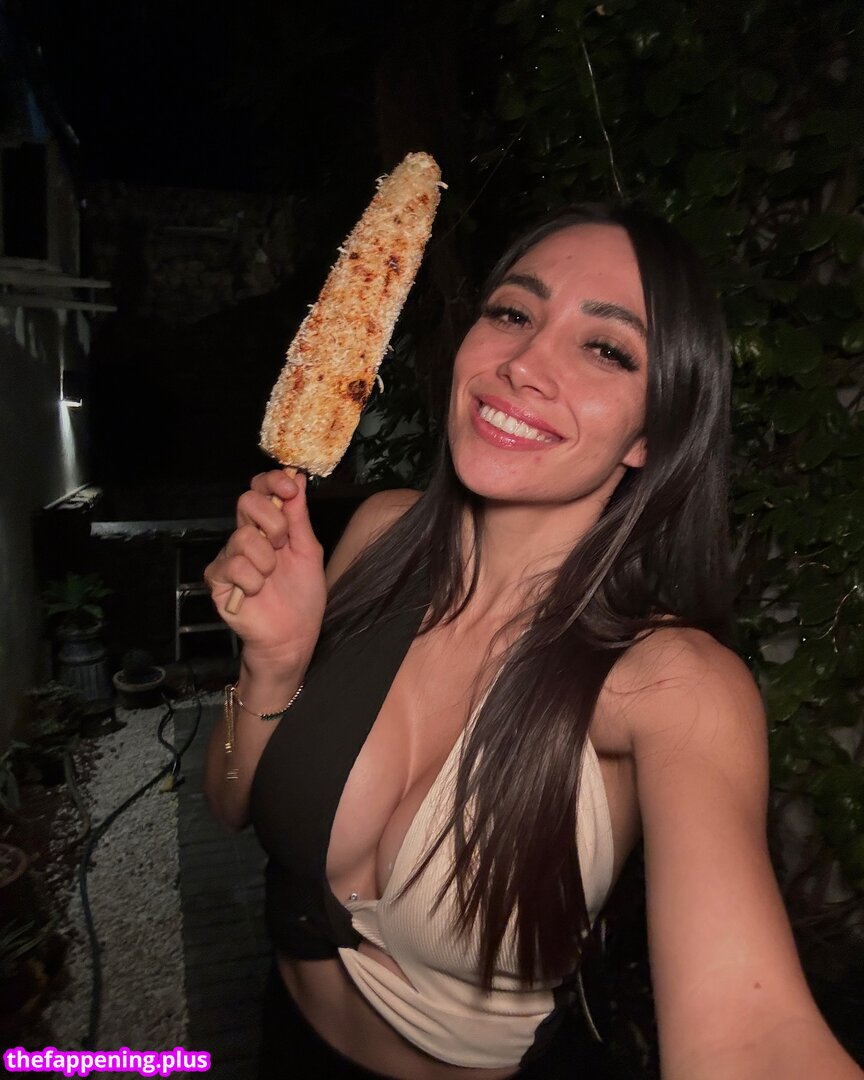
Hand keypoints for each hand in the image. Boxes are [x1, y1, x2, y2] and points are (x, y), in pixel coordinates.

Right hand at [205, 471, 325, 671]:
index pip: (259, 490)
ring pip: (243, 538)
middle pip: (246, 502)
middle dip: (273, 522)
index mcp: (267, 528)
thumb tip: (296, 478)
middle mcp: (244, 538)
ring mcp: (229, 558)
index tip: (289, 487)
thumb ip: (299, 517)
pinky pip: (234, 566)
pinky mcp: (219, 581)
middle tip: (283, 545)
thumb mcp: (308, 551)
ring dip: (267, 560)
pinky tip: (257, 592)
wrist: (293, 636)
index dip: (272, 482)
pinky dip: (254, 581)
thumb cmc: (303, 596)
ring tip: (271, 578)